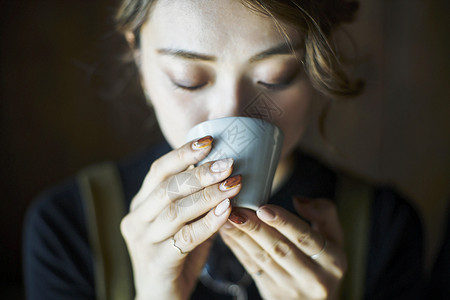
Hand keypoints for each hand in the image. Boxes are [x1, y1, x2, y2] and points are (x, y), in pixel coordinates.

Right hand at [120, 136, 241, 299]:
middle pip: (167, 188)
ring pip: (176, 210)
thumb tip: (226, 170)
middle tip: (229, 163)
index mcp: (141, 204)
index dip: (182, 153)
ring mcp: (142, 242)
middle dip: (200, 173)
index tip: (208, 140)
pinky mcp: (156, 263)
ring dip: (208, 194)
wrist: (162, 298)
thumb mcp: (184, 222)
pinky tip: (227, 210)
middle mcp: (136, 219)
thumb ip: (196, 199)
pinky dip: (208, 222)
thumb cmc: (178, 254)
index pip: (158, 171)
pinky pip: (185, 237)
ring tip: (234, 184)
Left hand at [219, 197, 345, 299]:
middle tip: (238, 211)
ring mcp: (291, 289)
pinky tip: (227, 233)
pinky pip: (252, 268)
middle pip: (280, 249)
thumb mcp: (335, 237)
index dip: (283, 222)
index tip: (263, 207)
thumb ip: (324, 212)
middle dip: (256, 229)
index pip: (305, 237)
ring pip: (262, 259)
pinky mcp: (273, 294)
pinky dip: (237, 249)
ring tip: (228, 219)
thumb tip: (298, 200)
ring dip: (242, 238)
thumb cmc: (325, 261)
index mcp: (333, 261)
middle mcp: (314, 279)